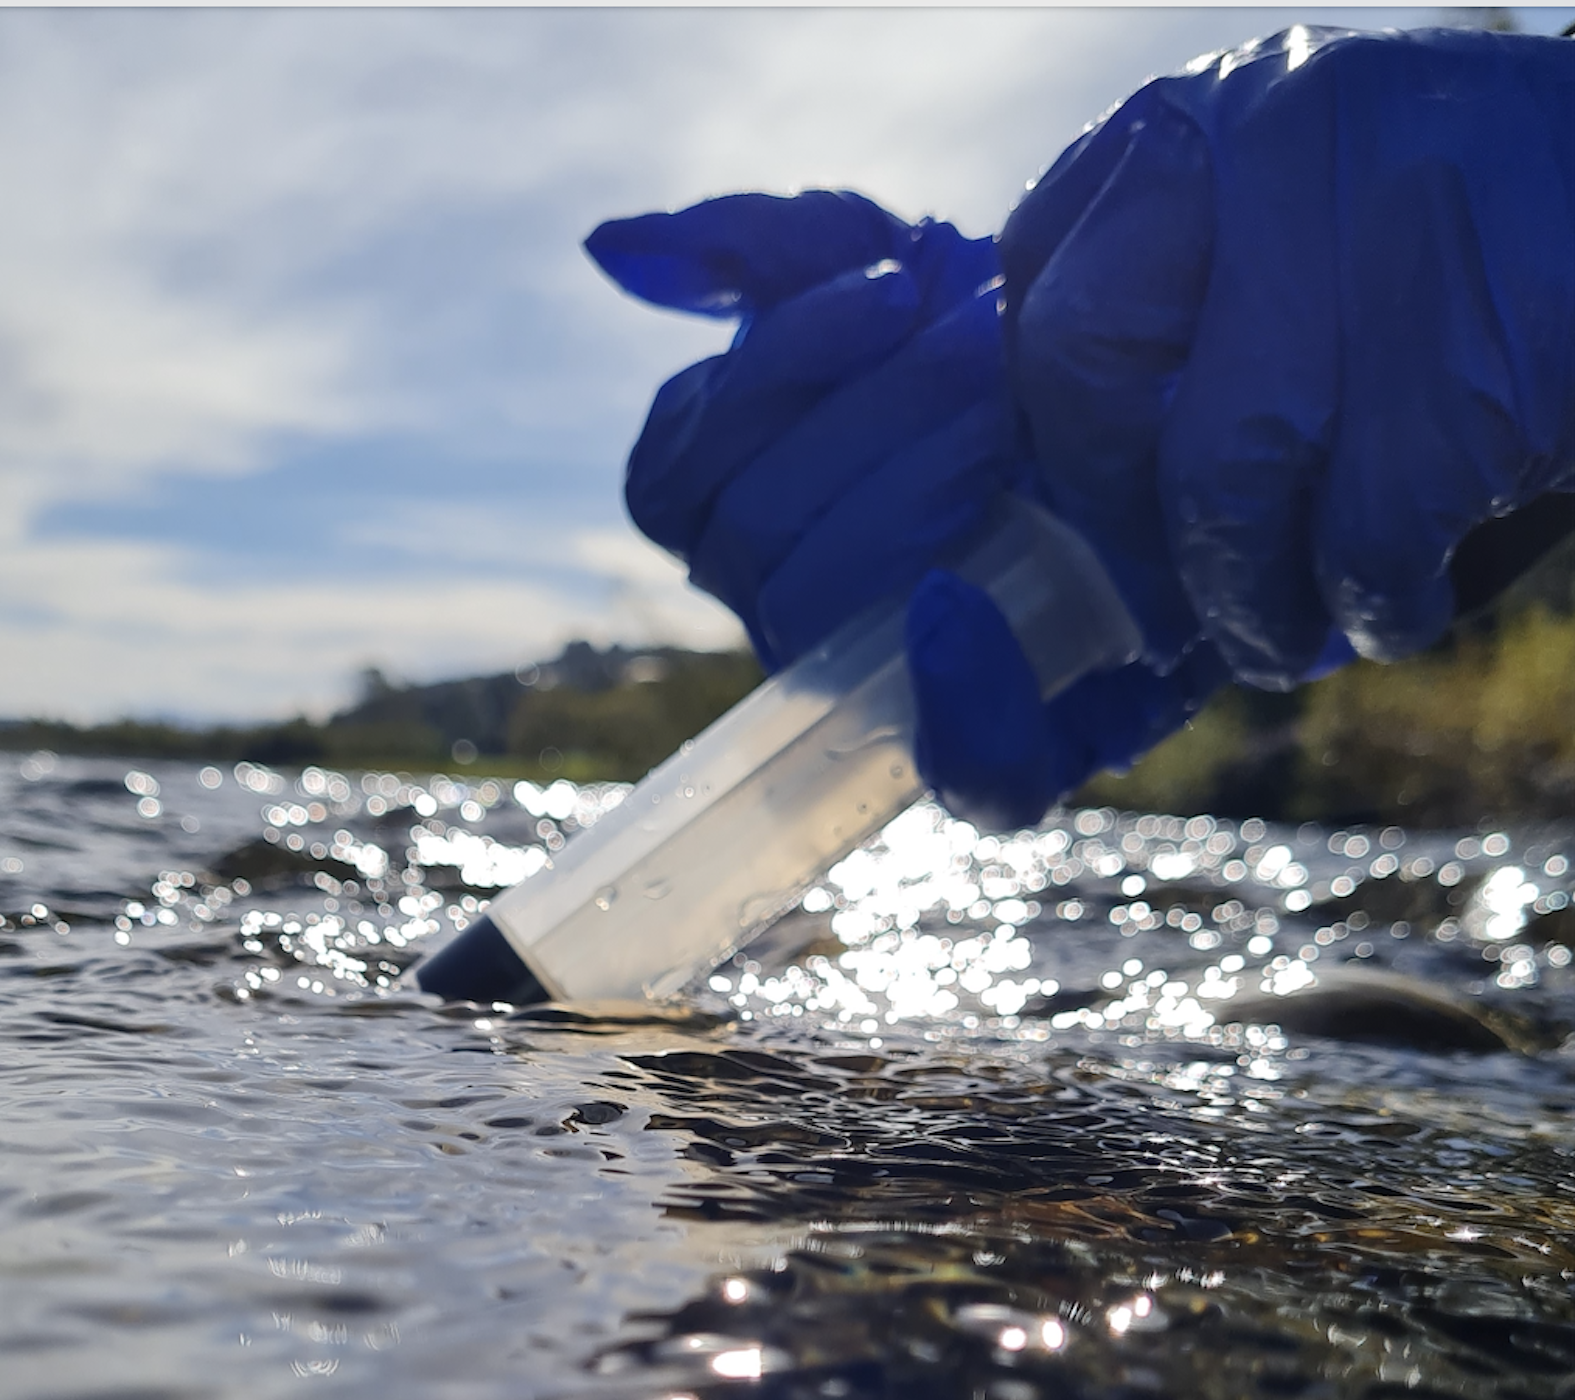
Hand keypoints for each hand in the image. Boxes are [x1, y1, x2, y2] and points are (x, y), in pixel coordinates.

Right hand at [585, 194, 1226, 827]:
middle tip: (986, 339)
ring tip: (1014, 394)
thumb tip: (608, 250)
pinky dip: (959, 696)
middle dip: (871, 419)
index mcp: (737, 513)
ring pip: (814, 615)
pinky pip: (968, 775)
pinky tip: (961, 594)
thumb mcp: (889, 265)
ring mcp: (873, 689)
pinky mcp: (1007, 759)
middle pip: (750, 534)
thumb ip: (763, 252)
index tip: (890, 288)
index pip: (670, 481)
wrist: (1165, 407)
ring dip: (910, 491)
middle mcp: (782, 611)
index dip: (761, 382)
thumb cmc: (1002, 344)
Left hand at [1001, 24, 1574, 683]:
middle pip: (1085, 366)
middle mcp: (1276, 131)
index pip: (1040, 270)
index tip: (1113, 489)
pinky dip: (1376, 606)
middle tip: (1191, 575)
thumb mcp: (1310, 239)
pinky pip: (1362, 536)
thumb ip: (1182, 325)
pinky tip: (1401, 600)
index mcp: (1210, 114)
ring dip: (1252, 600)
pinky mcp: (1478, 345)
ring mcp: (1384, 218)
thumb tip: (1062, 533)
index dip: (1059, 418)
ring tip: (1293, 628)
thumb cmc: (1470, 275)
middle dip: (1125, 510)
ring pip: (1222, 478)